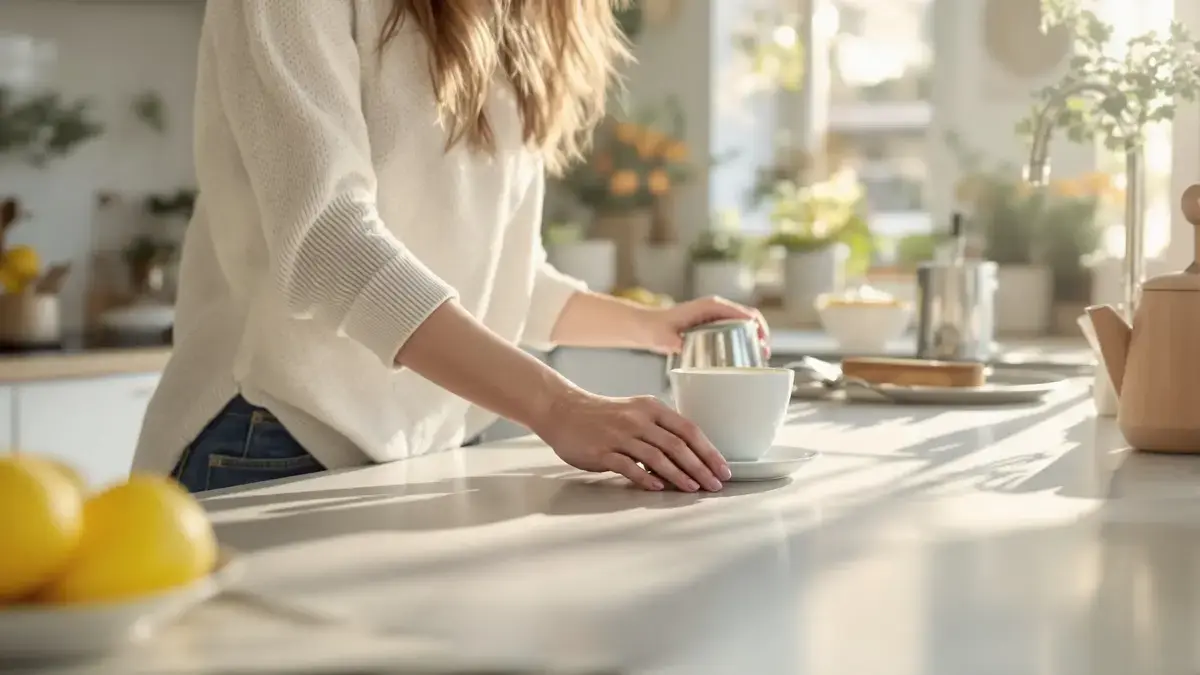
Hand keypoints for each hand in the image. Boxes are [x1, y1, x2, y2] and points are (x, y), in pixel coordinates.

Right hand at [531, 388, 730, 491]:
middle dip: (700, 467)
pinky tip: (657, 488)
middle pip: (677, 445)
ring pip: (656, 457)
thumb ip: (660, 432)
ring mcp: (619, 435)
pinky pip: (628, 466)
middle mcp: (638, 419)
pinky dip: (645, 478)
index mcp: (651, 408)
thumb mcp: (636, 413)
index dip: (708, 451)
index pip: (689, 429)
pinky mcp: (602, 451)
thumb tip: (690, 459)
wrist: (563, 411)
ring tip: (693, 489)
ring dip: (678, 475)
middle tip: (714, 484)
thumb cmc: (604, 416)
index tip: (722, 469)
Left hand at [643, 296, 769, 355]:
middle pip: (747, 316)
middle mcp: (715, 308)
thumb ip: (674, 341)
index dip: (756, 326)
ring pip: (742, 323)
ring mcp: (714, 315)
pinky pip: (733, 328)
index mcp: (710, 306)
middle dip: (759, 333)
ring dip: (753, 336)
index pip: (742, 312)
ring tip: (758, 355)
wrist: (647, 327)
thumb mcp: (666, 337)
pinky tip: (744, 353)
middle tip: (763, 353)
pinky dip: (743, 338)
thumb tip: (684, 347)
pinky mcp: (712, 324)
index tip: (761, 342)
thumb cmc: (656, 329)